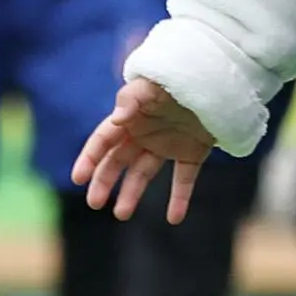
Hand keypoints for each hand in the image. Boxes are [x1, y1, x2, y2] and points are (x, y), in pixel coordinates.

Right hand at [71, 76, 216, 222]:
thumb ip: (131, 99)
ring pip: (143, 174)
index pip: (103, 141)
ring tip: (121, 214)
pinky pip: (183, 179)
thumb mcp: (151, 85)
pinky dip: (179, 199)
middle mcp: (144, 134)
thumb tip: (116, 121)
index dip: (89, 159)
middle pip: (118, 162)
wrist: (217, 79)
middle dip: (104, 182)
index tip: (78, 178)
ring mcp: (167, 145)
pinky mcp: (191, 153)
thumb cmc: (178, 77)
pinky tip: (174, 219)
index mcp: (130, 118)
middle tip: (94, 203)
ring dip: (132, 194)